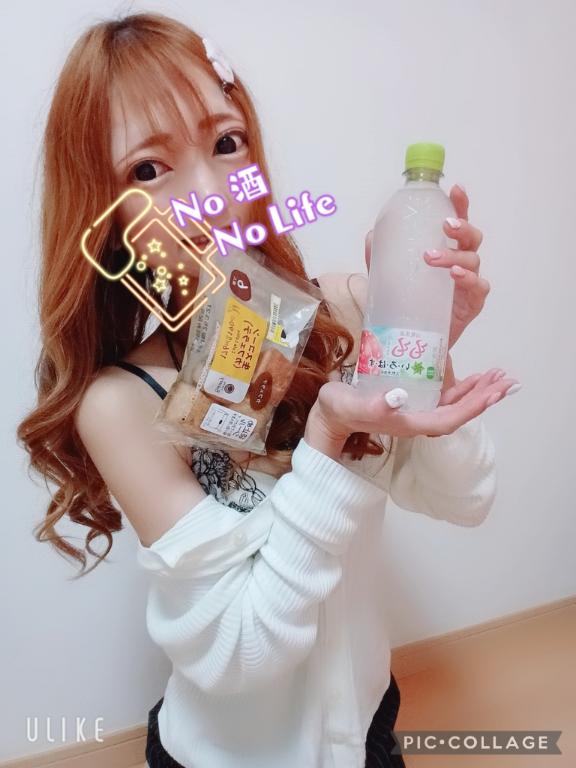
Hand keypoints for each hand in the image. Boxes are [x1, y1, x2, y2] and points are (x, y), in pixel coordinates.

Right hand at [305, 367, 518, 457]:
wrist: (329, 416)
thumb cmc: (339, 410)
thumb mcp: (351, 404)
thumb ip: (374, 404)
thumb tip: (399, 397)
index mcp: (409, 423)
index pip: (449, 418)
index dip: (473, 406)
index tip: (493, 391)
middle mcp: (417, 420)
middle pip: (458, 412)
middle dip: (484, 397)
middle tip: (507, 380)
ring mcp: (415, 413)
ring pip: (454, 405)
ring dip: (477, 392)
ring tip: (497, 376)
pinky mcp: (411, 404)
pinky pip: (443, 398)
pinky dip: (461, 388)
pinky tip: (471, 377)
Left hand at [364, 184, 489, 349]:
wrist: (413, 344)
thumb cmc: (407, 304)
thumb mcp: (388, 278)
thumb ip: (380, 257)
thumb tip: (372, 235)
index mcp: (445, 251)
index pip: (456, 223)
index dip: (460, 205)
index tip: (456, 189)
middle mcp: (461, 263)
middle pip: (471, 237)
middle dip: (462, 227)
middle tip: (445, 225)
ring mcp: (468, 284)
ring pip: (473, 260)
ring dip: (454, 255)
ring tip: (432, 258)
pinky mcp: (472, 305)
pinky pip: (479, 287)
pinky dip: (470, 279)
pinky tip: (456, 276)